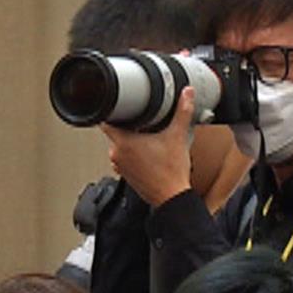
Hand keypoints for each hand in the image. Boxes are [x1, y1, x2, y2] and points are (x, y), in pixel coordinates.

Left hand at [104, 89, 196, 205]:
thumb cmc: (171, 173)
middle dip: (126, 124)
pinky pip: (123, 158)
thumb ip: (183, 112)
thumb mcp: (178, 136)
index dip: (113, 110)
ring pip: (118, 145)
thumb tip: (186, 94)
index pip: (105, 120)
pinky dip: (132, 153)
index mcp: (124, 142)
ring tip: (147, 137)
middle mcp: (117, 154)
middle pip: (114, 131)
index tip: (122, 105)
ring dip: (129, 140)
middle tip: (142, 120)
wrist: (172, 198)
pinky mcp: (125, 174)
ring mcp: (119, 166)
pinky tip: (147, 152)